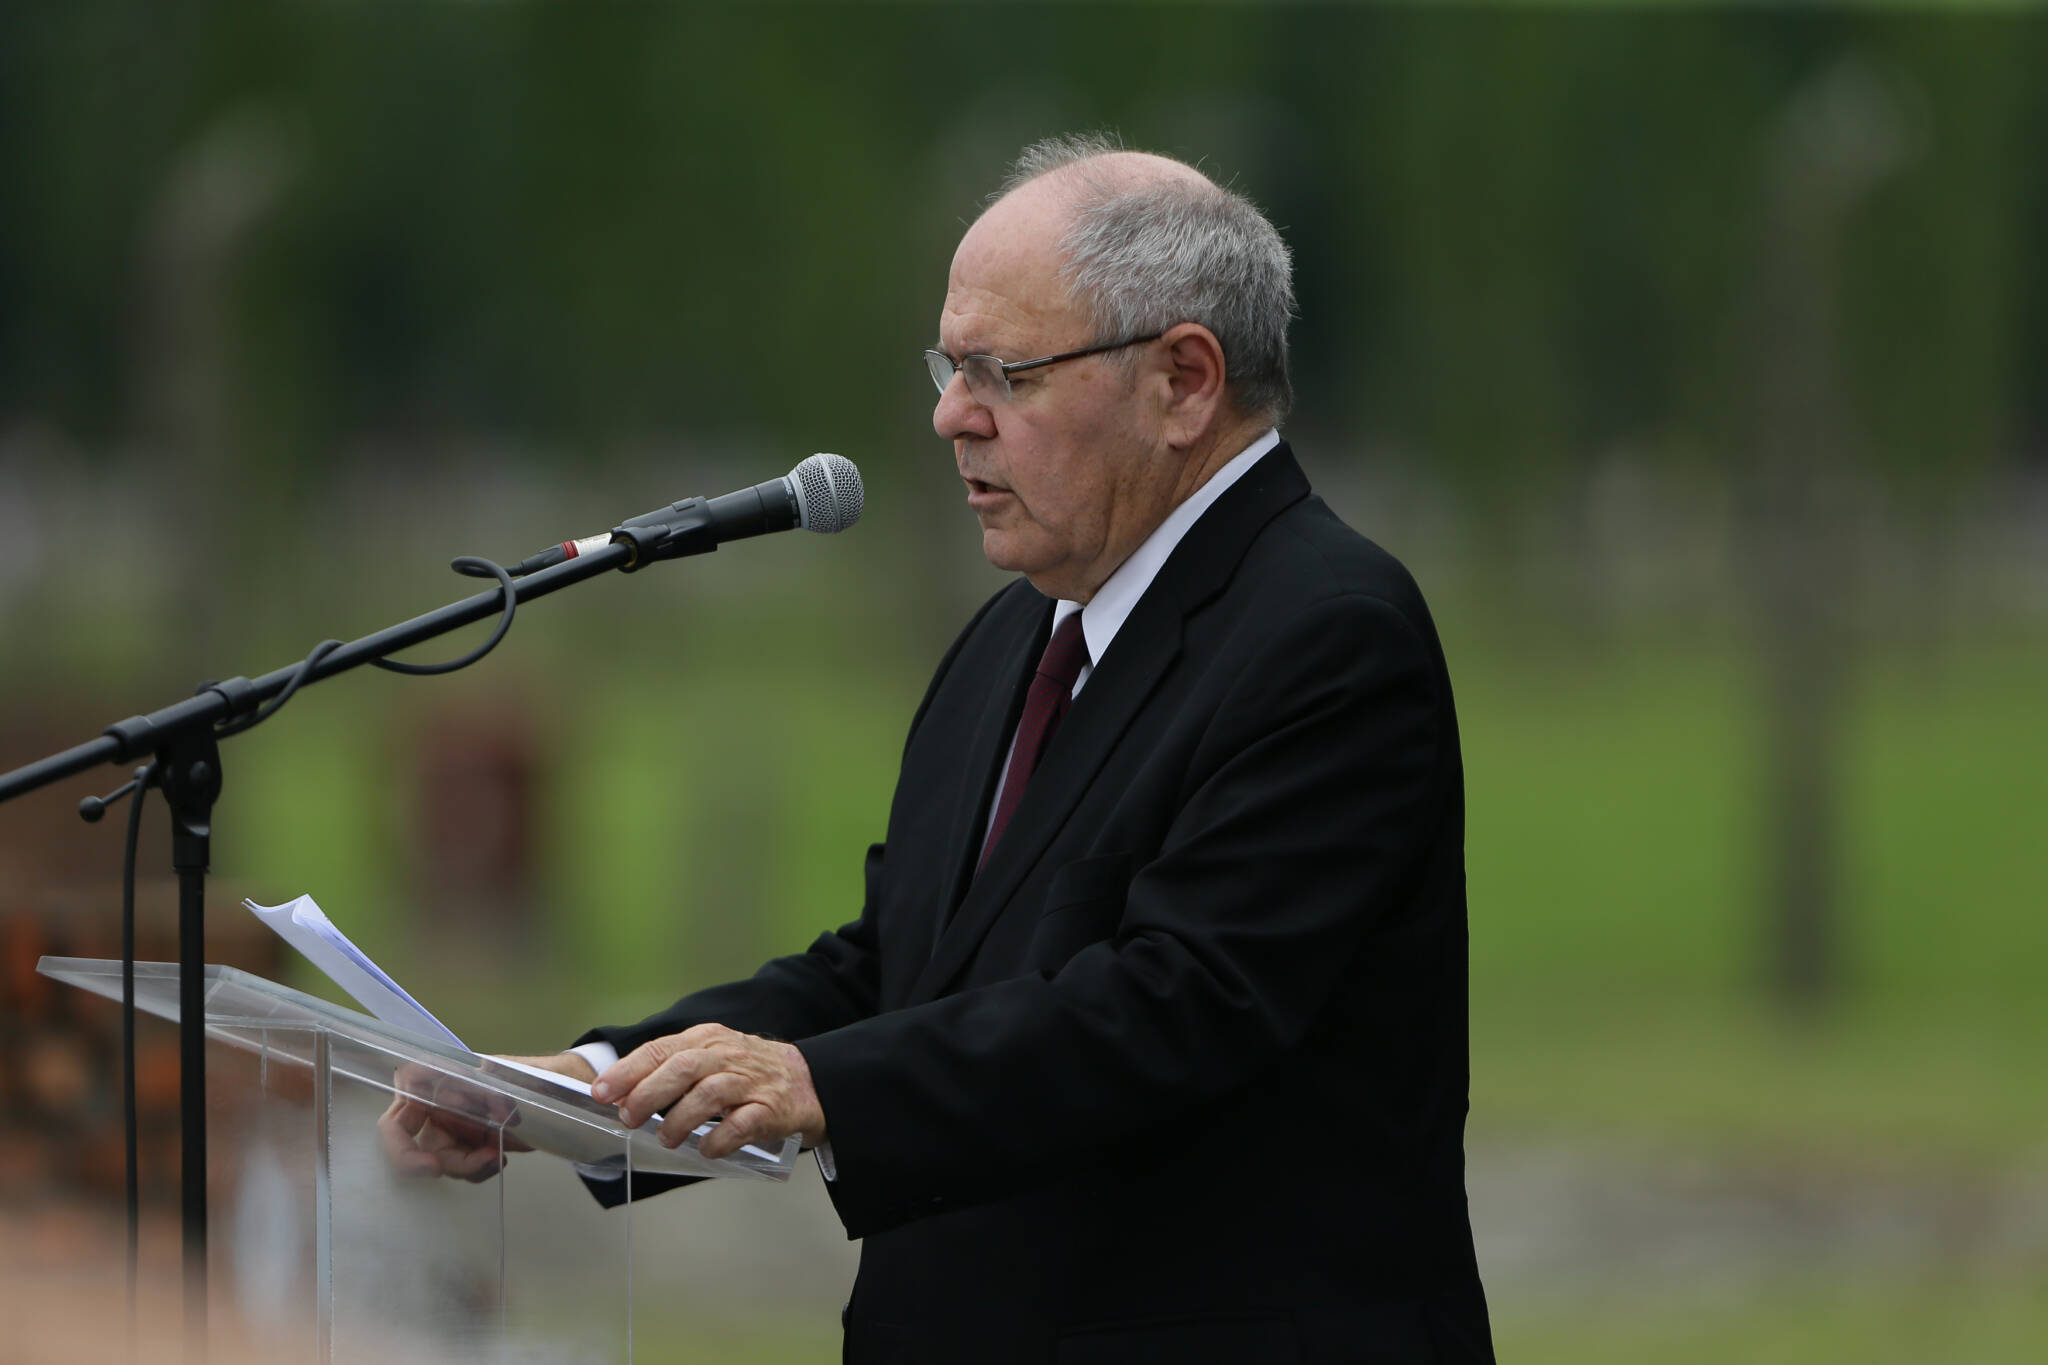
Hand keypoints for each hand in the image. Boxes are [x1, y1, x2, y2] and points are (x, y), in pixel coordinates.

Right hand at [377, 1052, 592, 1180]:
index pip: (395, 1118)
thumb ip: (480, 1085)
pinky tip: (499, 1159)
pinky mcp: (469, 1145)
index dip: (400, 1146)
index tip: (433, 1166)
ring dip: (469, 1167)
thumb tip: (461, 1092)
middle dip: (449, 1161)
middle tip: (485, 1163)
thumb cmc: (531, 1074)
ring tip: (499, 1157)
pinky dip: (479, 1169)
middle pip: (416, 1148)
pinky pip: (462, 1167)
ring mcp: (451, 1128)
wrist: (561, 1090)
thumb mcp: (507, 1076)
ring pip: (441, 1161)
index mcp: (433, 1083)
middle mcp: (435, 1107)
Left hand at [590, 1024, 825, 1160]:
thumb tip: (619, 1096)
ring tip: (666, 1138)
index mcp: (705, 1039)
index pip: (661, 1050)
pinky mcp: (770, 1110)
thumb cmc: (745, 1073)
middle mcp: (726, 1056)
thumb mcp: (707, 1058)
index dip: (628, 1071)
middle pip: (682, 1068)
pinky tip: (705, 1150)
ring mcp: (749, 1082)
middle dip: (648, 1093)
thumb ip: (669, 1072)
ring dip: (680, 1119)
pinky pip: (742, 1124)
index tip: (602, 1092)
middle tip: (628, 1117)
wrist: (805, 1080)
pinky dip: (719, 1139)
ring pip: (709, 1094)